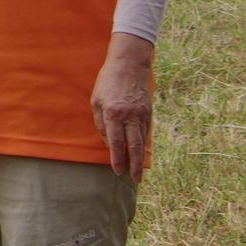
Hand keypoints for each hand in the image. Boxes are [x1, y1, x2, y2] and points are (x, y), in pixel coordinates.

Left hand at [90, 33, 154, 180]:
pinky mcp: (148, 112)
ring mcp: (141, 114)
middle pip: (134, 146)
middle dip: (135, 165)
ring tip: (138, 170)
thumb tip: (110, 143)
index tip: (118, 170)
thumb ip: (101, 123)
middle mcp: (129, 116)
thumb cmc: (107, 83)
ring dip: (140, 156)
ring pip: (142, 140)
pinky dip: (142, 142)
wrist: (128, 66)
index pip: (116, 142)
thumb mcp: (96, 101)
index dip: (117, 158)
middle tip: (136, 179)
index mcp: (113, 114)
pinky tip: (139, 151)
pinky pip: (145, 131)